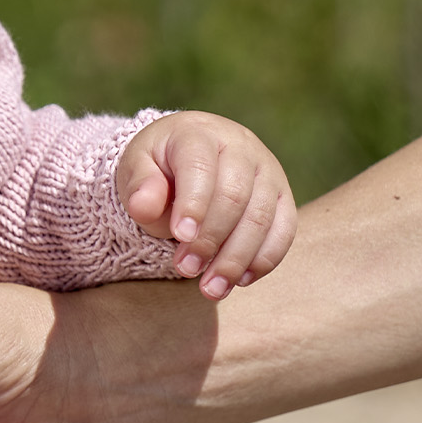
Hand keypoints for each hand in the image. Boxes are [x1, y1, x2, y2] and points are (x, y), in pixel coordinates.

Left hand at [113, 111, 295, 298]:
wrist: (187, 156)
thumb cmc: (158, 167)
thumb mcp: (137, 169)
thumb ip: (139, 187)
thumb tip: (142, 207)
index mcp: (199, 134)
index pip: (201, 166)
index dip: (193, 203)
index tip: (181, 237)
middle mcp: (241, 146)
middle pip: (235, 196)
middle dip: (211, 239)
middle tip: (185, 270)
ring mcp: (267, 170)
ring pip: (262, 217)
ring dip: (237, 258)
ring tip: (211, 288)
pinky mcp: (282, 195)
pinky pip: (284, 230)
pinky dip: (265, 259)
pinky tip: (240, 281)